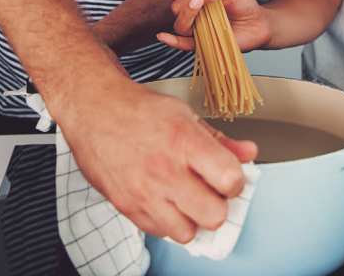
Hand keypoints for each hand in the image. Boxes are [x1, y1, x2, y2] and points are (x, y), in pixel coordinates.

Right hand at [56, 72, 257, 242]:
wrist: (95, 110)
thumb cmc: (140, 110)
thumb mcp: (186, 115)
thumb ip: (220, 140)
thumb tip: (249, 153)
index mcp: (185, 141)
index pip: (229, 179)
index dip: (236, 181)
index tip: (230, 176)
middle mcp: (165, 171)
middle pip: (213, 215)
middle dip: (218, 205)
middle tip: (212, 191)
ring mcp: (145, 193)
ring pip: (188, 232)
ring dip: (193, 218)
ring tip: (188, 198)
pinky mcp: (127, 207)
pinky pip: (160, 232)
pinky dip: (168, 221)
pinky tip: (167, 200)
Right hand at [158, 0, 271, 51]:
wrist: (258, 23)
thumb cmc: (244, 6)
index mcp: (196, 0)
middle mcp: (193, 15)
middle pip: (176, 6)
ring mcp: (197, 30)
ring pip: (180, 23)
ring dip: (189, 11)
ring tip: (207, 0)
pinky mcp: (203, 44)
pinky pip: (183, 45)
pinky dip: (172, 41)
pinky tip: (163, 36)